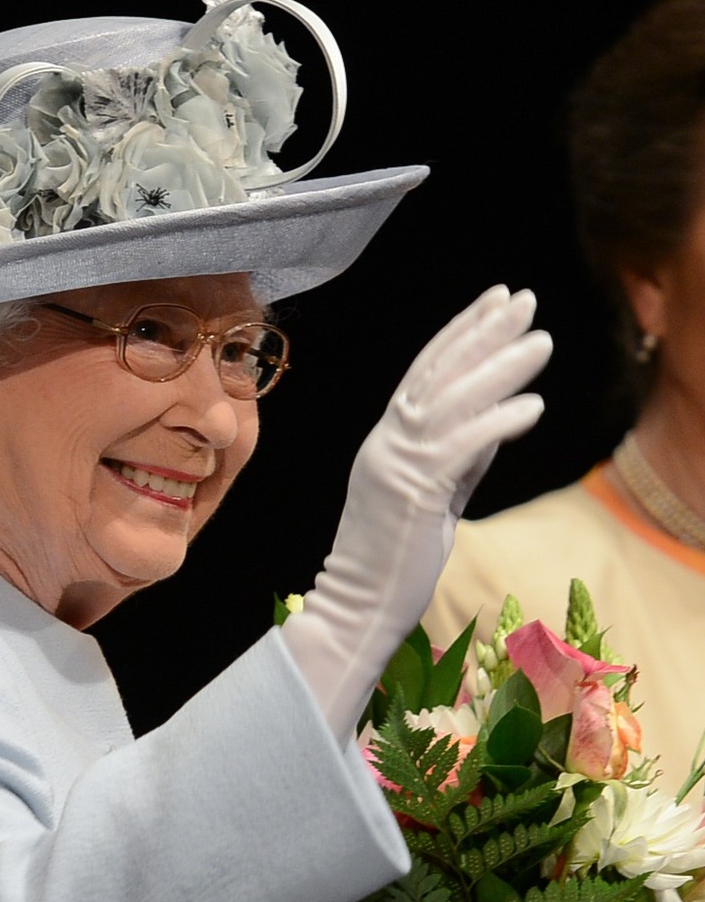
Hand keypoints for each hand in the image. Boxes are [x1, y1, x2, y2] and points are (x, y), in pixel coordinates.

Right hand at [281, 286, 551, 733]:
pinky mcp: (413, 492)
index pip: (426, 374)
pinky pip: (459, 448)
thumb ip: (461, 457)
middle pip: (437, 375)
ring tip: (541, 340)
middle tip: (520, 298)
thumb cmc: (395, 558)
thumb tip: (500, 419)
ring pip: (450, 402)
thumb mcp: (435, 495)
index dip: (461, 334)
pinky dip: (496, 423)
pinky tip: (532, 406)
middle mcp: (387, 442)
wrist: (359, 603)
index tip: (495, 303)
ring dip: (499, 368)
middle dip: (482, 333)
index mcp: (387, 440)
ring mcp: (396, 464)